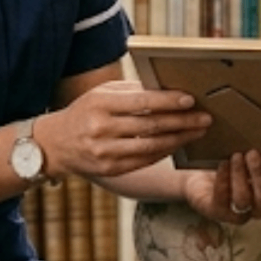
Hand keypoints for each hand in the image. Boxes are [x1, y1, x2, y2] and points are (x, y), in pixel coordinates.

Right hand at [42, 80, 210, 178]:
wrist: (55, 144)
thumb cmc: (85, 111)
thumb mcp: (102, 94)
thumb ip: (131, 92)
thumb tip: (168, 90)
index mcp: (100, 104)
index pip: (141, 102)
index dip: (168, 102)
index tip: (190, 100)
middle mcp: (101, 129)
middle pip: (151, 126)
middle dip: (182, 122)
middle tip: (205, 118)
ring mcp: (105, 152)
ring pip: (151, 147)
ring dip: (179, 139)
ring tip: (198, 132)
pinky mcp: (110, 170)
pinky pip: (144, 161)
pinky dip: (165, 152)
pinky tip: (179, 144)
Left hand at [184, 150, 260, 224]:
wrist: (202, 173)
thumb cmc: (234, 158)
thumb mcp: (251, 152)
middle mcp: (260, 204)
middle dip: (260, 174)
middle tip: (253, 153)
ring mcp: (240, 212)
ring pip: (244, 199)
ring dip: (240, 175)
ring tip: (236, 156)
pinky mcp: (219, 212)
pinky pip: (222, 200)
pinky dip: (223, 180)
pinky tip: (222, 164)